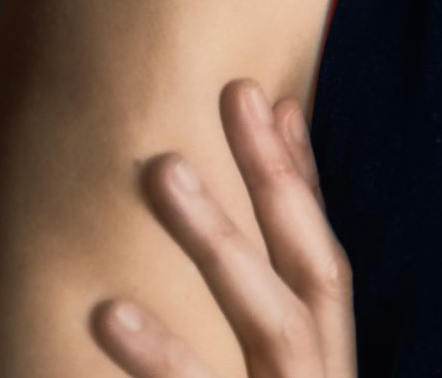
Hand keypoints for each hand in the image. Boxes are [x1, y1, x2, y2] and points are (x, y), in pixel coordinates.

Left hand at [91, 76, 356, 376]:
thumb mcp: (291, 371)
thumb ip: (275, 306)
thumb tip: (267, 191)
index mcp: (331, 359)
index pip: (322, 252)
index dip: (303, 177)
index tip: (275, 100)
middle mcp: (323, 374)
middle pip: (311, 264)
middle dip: (276, 176)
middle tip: (236, 93)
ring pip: (268, 316)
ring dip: (220, 236)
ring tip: (165, 170)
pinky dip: (160, 355)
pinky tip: (111, 312)